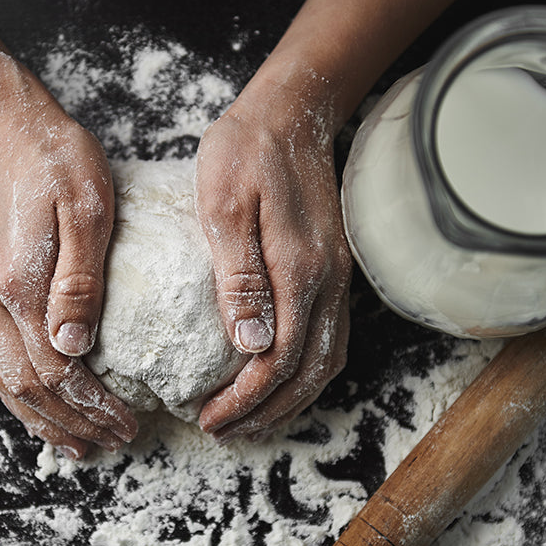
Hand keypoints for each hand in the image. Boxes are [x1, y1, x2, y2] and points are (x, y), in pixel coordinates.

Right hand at [0, 50, 136, 457]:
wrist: (1, 124)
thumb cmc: (55, 158)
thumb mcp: (87, 208)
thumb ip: (79, 280)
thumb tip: (75, 349)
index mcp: (19, 282)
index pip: (55, 370)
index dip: (91, 406)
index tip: (127, 425)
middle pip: (25, 386)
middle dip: (69, 423)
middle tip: (109, 445)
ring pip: (3, 378)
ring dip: (39, 418)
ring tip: (73, 445)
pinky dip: (18, 390)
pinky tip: (39, 402)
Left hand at [194, 72, 350, 441]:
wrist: (292, 112)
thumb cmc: (246, 153)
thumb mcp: (224, 205)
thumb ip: (238, 277)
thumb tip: (250, 346)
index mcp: (299, 270)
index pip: (278, 360)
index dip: (245, 400)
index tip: (208, 419)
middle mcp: (328, 282)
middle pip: (307, 374)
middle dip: (266, 413)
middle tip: (223, 432)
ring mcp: (337, 278)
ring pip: (325, 363)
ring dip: (289, 401)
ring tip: (249, 422)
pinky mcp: (334, 270)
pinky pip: (329, 340)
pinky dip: (305, 374)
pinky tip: (278, 380)